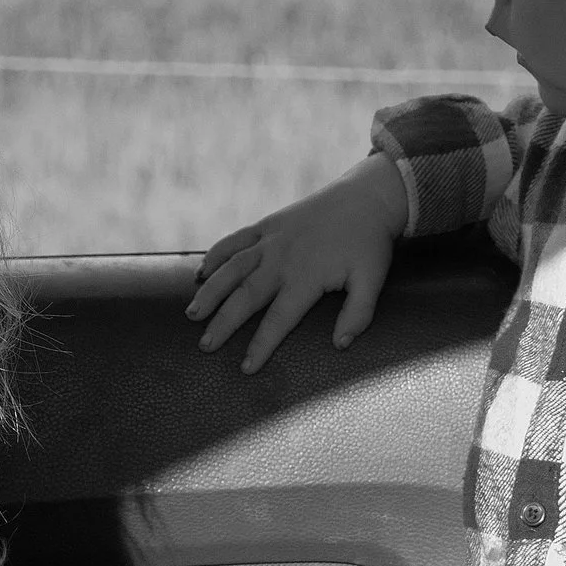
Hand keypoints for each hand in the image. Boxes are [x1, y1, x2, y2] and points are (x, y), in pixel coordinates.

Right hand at [186, 154, 407, 371]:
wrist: (366, 197)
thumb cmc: (369, 243)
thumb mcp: (373, 279)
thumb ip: (358, 314)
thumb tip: (340, 345)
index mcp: (307, 277)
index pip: (279, 318)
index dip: (261, 345)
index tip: (246, 368)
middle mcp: (282, 259)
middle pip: (246, 296)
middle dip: (224, 323)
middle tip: (205, 346)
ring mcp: (271, 240)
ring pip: (232, 268)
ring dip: (211, 290)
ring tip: (192, 313)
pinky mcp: (267, 225)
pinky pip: (235, 241)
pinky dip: (216, 255)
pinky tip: (201, 273)